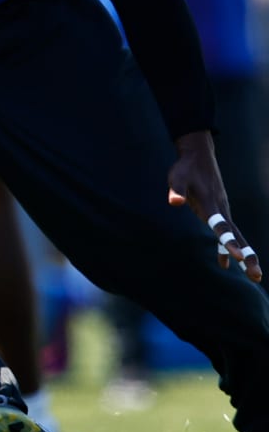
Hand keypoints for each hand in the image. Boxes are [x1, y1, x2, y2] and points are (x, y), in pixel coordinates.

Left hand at [168, 129, 261, 281]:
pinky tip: (225, 264)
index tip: (238, 258)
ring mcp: (223, 211)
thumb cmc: (185, 167)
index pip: (221, 227)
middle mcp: (221, 210)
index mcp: (211, 204)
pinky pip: (227, 233)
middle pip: (237, 236)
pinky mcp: (220, 211)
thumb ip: (176, 190)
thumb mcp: (177, 177)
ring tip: (255, 276)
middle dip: (247, 257)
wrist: (198, 155)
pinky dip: (227, 247)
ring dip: (245, 255)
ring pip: (236, 236)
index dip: (228, 242)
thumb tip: (174, 202)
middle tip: (257, 276)